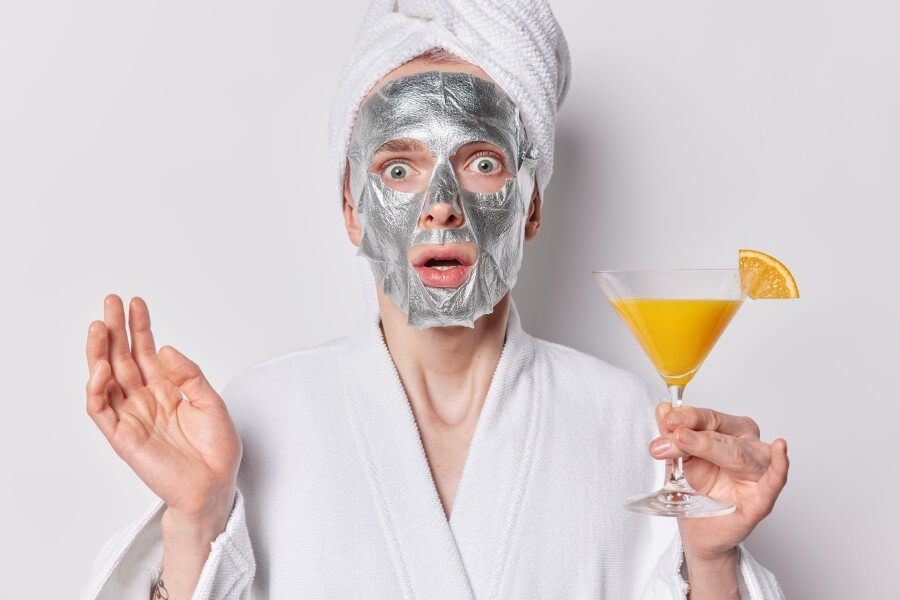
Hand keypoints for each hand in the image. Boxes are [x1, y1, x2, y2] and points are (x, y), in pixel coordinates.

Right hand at [85, 294, 240, 526]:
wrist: (216, 485)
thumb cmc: (216, 449)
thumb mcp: (211, 402)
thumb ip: (189, 375)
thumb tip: (164, 348)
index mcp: (166, 390)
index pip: (147, 352)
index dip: (141, 328)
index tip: (136, 303)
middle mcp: (145, 400)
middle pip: (123, 359)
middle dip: (115, 330)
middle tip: (110, 302)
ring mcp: (132, 417)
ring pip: (106, 380)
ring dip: (99, 353)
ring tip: (98, 326)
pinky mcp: (123, 437)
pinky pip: (102, 410)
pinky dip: (97, 388)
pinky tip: (102, 367)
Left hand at [649, 402, 788, 562]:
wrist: (699, 532)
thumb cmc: (696, 493)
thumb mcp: (679, 461)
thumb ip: (673, 437)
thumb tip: (664, 409)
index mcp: (731, 433)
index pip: (712, 418)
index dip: (690, 416)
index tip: (668, 419)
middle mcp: (749, 448)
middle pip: (723, 435)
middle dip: (693, 435)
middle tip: (671, 435)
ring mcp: (757, 473)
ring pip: (739, 453)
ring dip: (710, 446)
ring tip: (685, 441)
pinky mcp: (762, 499)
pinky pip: (775, 480)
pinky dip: (779, 464)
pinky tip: (780, 448)